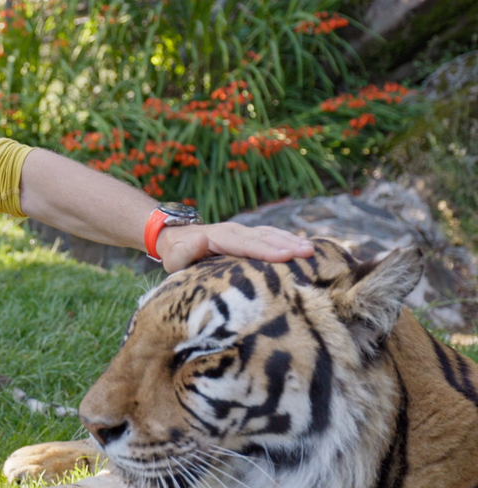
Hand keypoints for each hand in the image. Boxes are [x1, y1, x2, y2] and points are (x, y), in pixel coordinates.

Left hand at [157, 222, 313, 273]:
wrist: (176, 239)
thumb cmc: (177, 254)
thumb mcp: (175, 256)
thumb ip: (186, 251)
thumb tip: (199, 239)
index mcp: (218, 238)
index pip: (244, 245)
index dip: (265, 250)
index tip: (286, 256)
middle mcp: (234, 231)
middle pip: (263, 237)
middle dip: (286, 244)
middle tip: (308, 253)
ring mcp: (243, 232)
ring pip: (270, 234)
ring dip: (291, 241)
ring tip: (312, 250)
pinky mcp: (249, 237)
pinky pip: (270, 236)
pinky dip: (288, 240)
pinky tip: (304, 247)